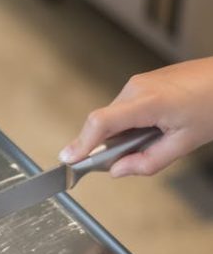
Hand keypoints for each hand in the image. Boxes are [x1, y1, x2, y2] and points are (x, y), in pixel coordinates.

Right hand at [59, 57, 212, 176]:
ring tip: (156, 139)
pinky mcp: (142, 82)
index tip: (69, 159)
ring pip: (114, 117)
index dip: (81, 143)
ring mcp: (138, 82)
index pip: (101, 123)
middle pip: (104, 123)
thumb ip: (147, 162)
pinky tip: (155, 128)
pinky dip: (130, 124)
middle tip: (127, 162)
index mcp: (148, 102)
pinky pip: (124, 108)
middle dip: (107, 146)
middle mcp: (136, 87)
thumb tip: (118, 171)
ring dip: (122, 135)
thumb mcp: (185, 143)